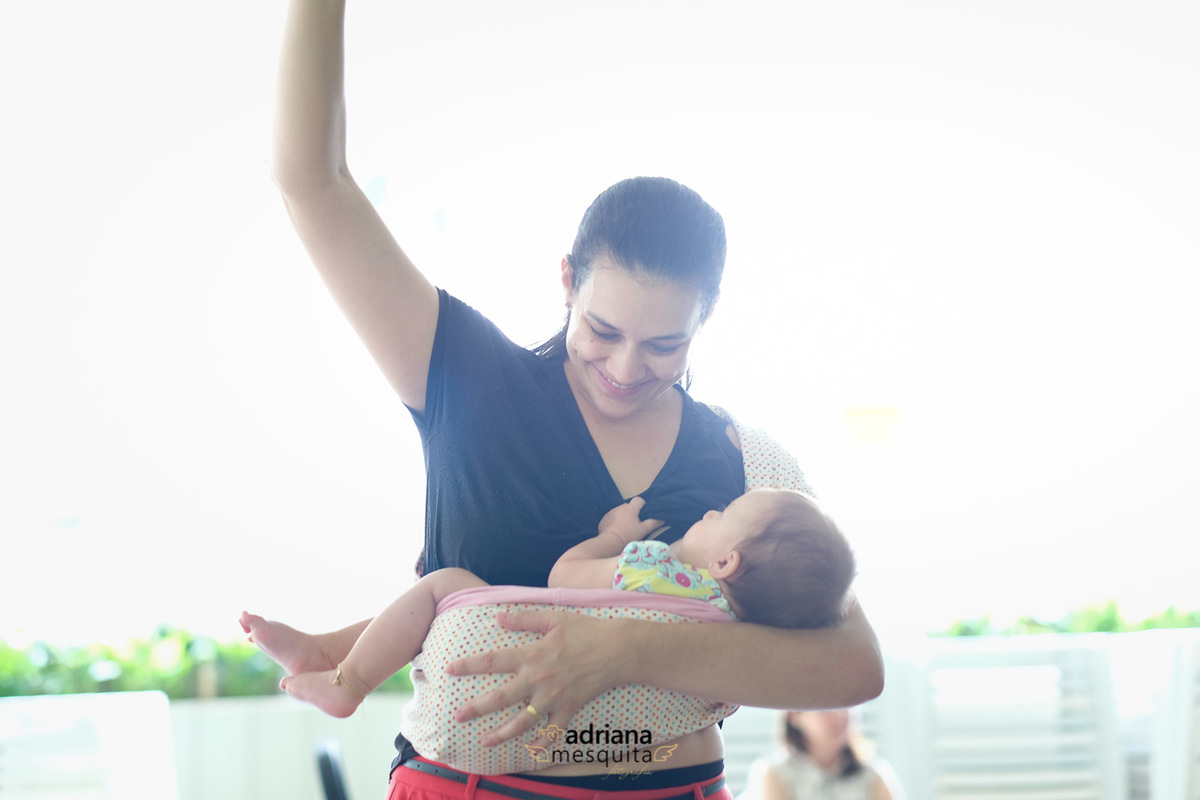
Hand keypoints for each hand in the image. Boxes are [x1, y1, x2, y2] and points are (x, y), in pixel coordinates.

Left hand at [448, 610, 633, 746]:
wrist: (618, 649)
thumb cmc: (586, 630)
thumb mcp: (554, 618)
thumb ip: (524, 619)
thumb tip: (498, 617)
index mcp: (532, 655)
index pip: (494, 661)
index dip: (470, 665)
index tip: (450, 669)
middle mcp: (538, 679)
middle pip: (501, 697)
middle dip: (477, 708)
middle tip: (458, 716)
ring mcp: (554, 697)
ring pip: (523, 721)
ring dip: (502, 733)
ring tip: (485, 742)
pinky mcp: (569, 708)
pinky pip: (554, 730)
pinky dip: (544, 743)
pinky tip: (533, 752)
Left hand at [598, 497, 662, 545]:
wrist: (610, 542)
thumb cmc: (628, 535)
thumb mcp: (643, 530)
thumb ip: (653, 523)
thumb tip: (661, 519)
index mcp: (631, 508)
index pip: (638, 500)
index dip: (642, 505)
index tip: (644, 514)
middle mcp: (620, 507)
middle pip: (629, 506)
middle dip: (632, 512)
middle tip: (635, 524)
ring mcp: (611, 512)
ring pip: (620, 512)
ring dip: (623, 517)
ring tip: (625, 529)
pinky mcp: (604, 519)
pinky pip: (612, 517)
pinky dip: (615, 522)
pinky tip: (616, 531)